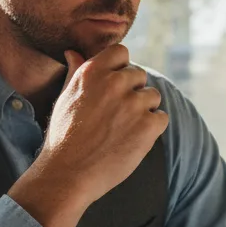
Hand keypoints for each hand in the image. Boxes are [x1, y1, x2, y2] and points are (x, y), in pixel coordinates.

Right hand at [8, 45, 167, 226]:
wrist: (68, 173)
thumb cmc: (63, 137)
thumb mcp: (65, 98)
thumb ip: (75, 72)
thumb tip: (73, 52)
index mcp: (93, 71)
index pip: (121, 52)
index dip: (121, 69)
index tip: (114, 88)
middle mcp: (114, 83)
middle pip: (139, 75)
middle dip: (132, 92)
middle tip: (116, 116)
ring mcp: (133, 104)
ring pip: (153, 96)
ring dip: (144, 110)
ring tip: (124, 129)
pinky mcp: (147, 125)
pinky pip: (162, 117)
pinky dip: (152, 128)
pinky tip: (133, 139)